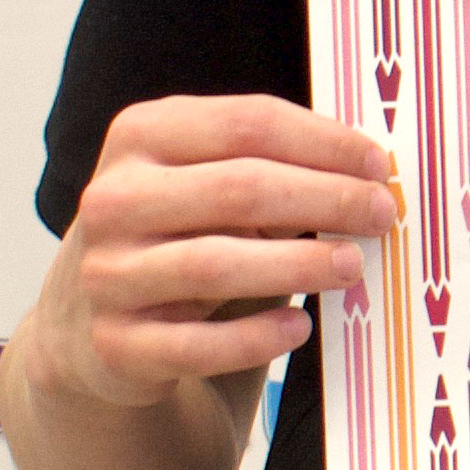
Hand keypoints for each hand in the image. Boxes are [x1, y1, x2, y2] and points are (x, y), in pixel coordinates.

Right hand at [24, 94, 402, 412]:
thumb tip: (370, 176)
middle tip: (381, 215)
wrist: (88, 325)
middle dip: (325, 198)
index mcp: (141, 137)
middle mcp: (115, 200)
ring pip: (214, 264)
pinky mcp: (116, 345)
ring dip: (298, 265)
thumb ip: (270, 167)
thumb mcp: (205, 183)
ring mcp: (108, 274)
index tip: (378, 165)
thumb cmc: (179, 236)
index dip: (324, 142)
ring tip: (353, 266)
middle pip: (238, 189)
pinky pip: (196, 345)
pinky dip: (255, 337)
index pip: (247, 124)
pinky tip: (298, 328)